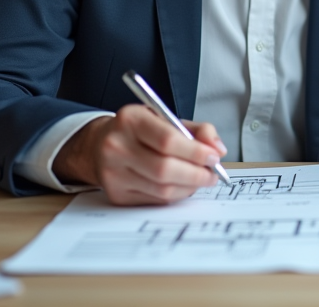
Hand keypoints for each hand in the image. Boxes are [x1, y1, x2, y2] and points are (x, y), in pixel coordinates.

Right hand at [53, 105, 227, 204]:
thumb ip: (198, 130)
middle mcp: (117, 146)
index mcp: (131, 120)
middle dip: (197, 174)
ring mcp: (113, 173)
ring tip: (200, 179)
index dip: (196, 152)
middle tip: (212, 174)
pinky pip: (155, 200)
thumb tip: (218, 149)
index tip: (214, 157)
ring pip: (162, 189)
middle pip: (165, 169)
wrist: (100, 145)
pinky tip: (182, 186)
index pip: (168, 140)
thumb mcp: (167, 119)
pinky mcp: (116, 194)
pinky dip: (176, 195)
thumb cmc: (140, 131)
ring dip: (189, 187)